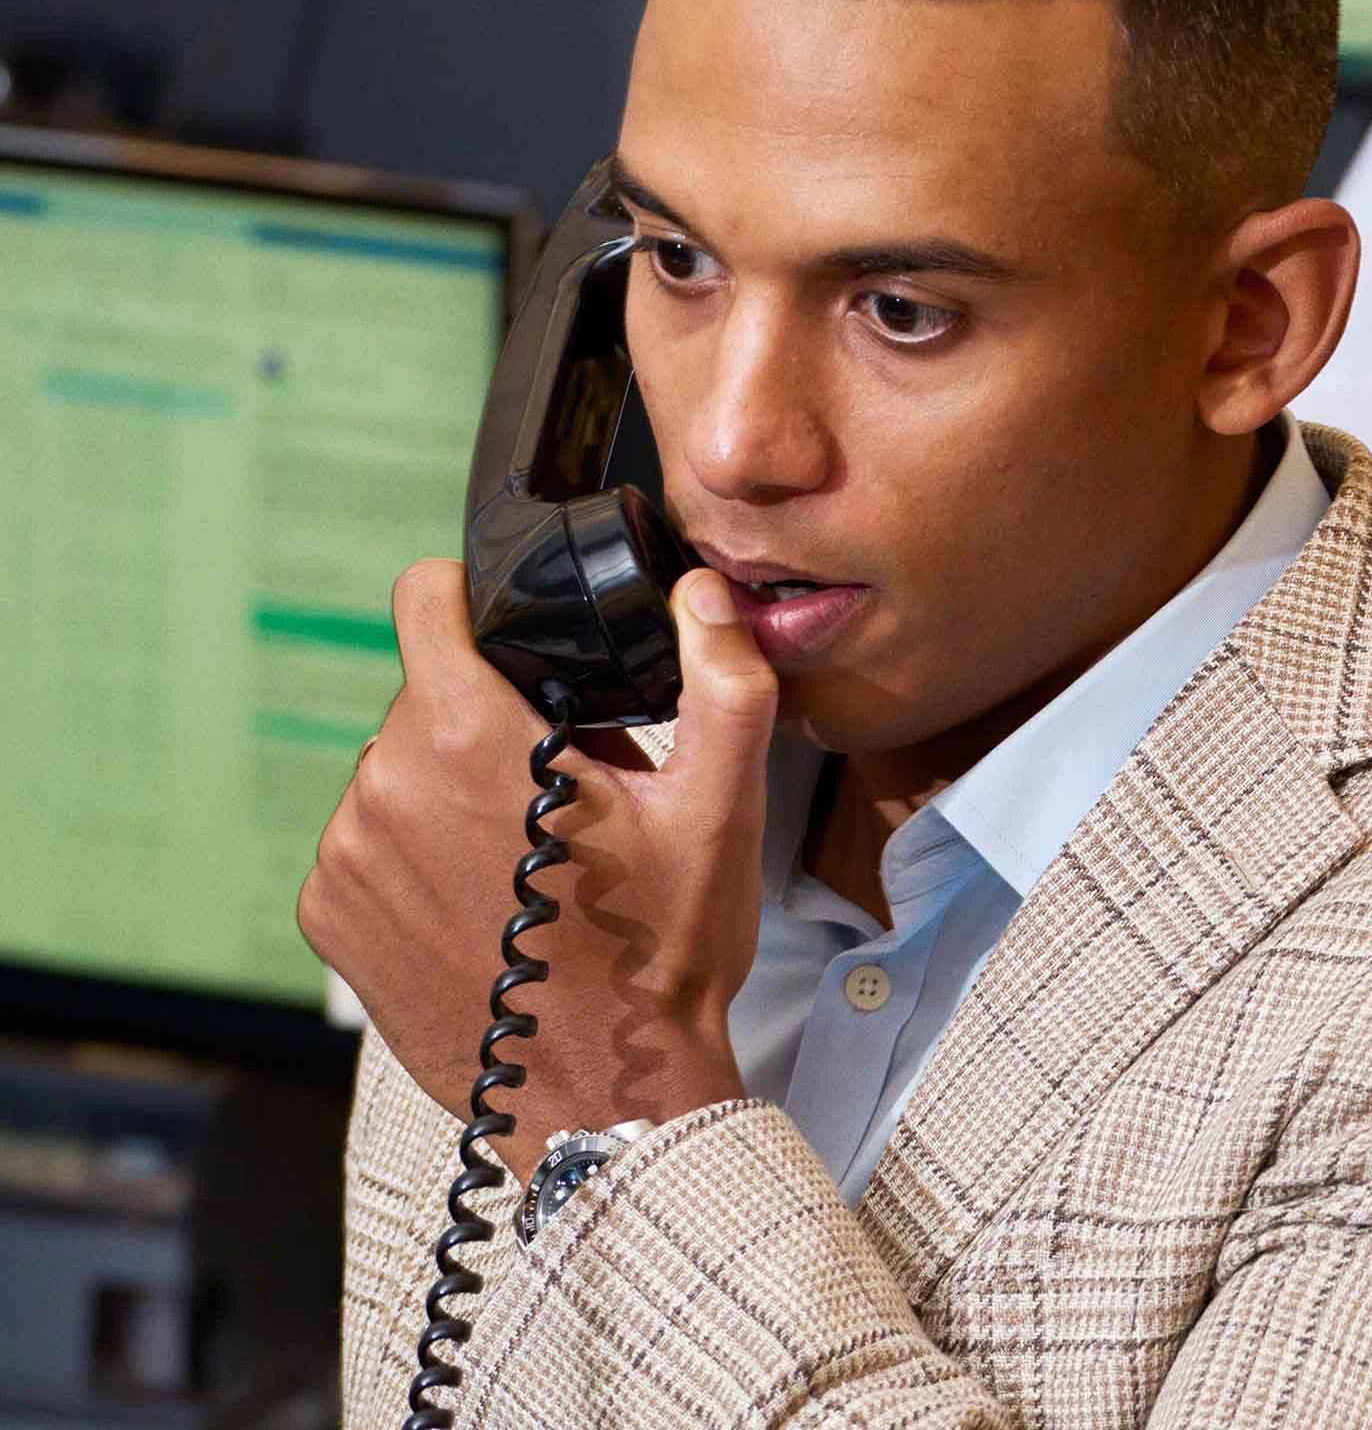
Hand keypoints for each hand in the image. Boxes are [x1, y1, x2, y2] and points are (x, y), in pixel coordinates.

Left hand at [298, 563, 778, 1178]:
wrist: (605, 1098)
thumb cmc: (665, 951)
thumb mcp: (722, 808)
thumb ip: (723, 679)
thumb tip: (700, 593)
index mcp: (469, 737)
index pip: (424, 600)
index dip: (477, 601)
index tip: (522, 640)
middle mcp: (384, 785)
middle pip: (429, 694)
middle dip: (495, 720)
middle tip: (572, 787)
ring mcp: (345, 856)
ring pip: (398, 768)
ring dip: (453, 789)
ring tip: (533, 855)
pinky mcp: (328, 916)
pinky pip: (366, 841)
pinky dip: (416, 855)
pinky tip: (483, 903)